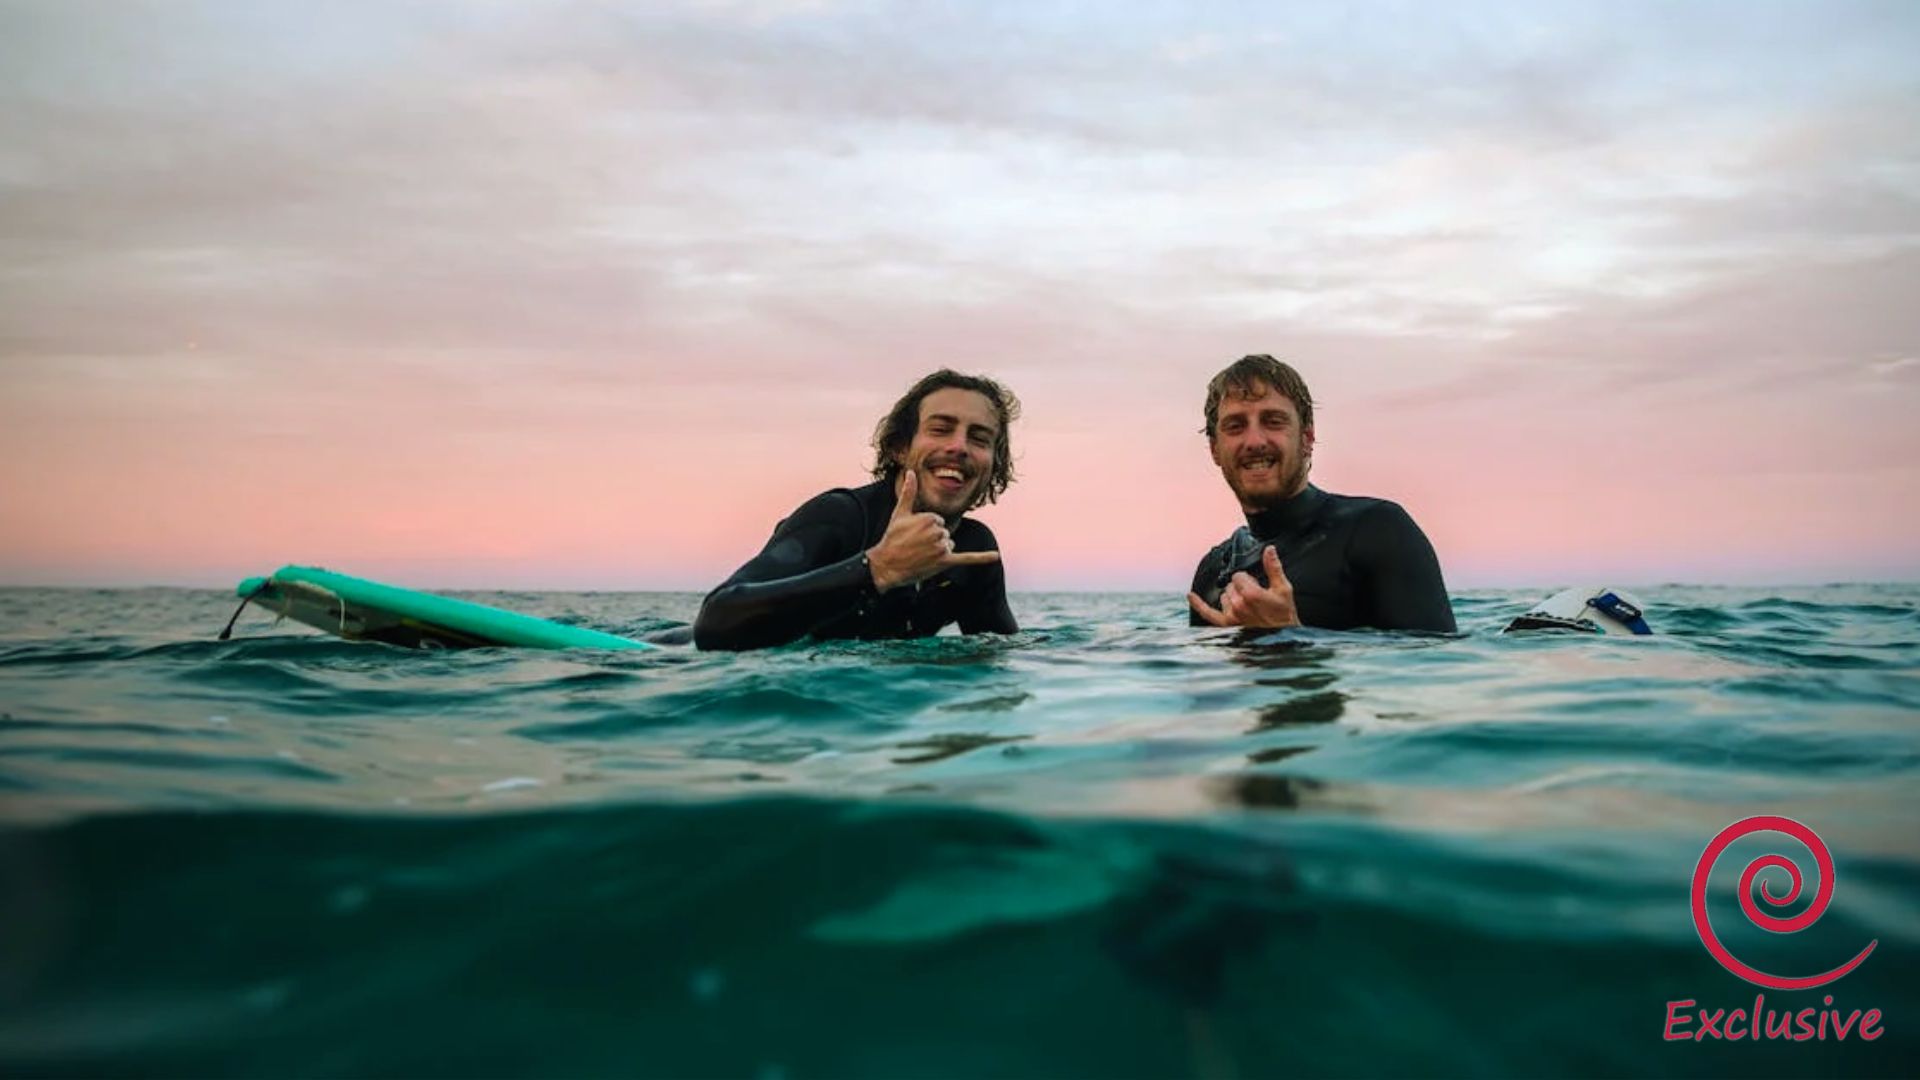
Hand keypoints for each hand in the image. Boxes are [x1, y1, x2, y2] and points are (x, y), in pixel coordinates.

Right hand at [867, 468, 999, 591]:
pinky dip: (982, 558)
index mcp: (930, 518)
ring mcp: (941, 547)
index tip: (913, 534)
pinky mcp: (944, 562)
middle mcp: (938, 532)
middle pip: (944, 533)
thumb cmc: (892, 537)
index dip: (925, 528)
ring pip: (949, 545)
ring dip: (938, 551)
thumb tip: (911, 472)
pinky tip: (995, 557)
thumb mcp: (900, 513)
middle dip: (932, 540)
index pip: (938, 521)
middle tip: (915, 546)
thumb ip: (909, 492)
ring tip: (921, 555)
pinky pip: (967, 558)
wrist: (887, 565)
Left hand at [1187, 545, 1301, 628]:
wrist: (1283, 636)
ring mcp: (1231, 616)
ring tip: (1248, 607)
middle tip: (1256, 598)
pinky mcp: (1227, 625)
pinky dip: (1198, 604)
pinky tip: (1190, 596)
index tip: (1258, 586)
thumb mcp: (1283, 588)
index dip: (1248, 579)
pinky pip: (1208, 613)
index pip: (1239, 576)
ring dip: (1232, 598)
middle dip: (1241, 588)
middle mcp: (1238, 605)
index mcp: (1251, 594)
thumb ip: (1273, 568)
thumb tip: (1269, 549)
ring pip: (1223, 597)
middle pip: (1231, 585)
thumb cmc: (1284, 613)